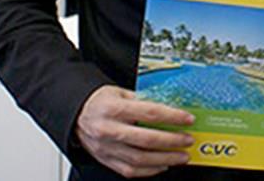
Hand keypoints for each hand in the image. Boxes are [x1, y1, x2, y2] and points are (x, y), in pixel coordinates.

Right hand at [75, 85, 195, 177]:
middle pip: (146, 139)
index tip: (187, 119)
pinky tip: (162, 165)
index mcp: (114, 109)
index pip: (149, 113)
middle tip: (187, 140)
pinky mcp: (105, 159)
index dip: (172, 117)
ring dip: (165, 159)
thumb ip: (143, 100)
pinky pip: (129, 170)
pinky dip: (149, 170)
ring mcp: (106, 147)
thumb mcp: (120, 92)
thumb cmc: (99, 102)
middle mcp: (109, 129)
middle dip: (172, 141)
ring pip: (139, 159)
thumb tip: (169, 105)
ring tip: (181, 156)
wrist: (76, 113)